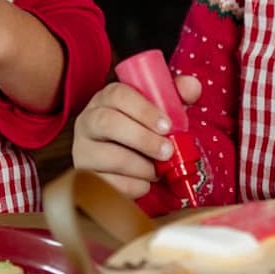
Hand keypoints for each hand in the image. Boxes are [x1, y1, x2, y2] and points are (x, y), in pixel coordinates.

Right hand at [71, 76, 203, 200]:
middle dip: (142, 138)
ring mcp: (82, 150)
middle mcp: (88, 121)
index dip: (143, 109)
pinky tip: (145, 184)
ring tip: (157, 171)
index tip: (167, 126)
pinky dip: (133, 186)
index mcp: (106, 99)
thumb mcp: (160, 111)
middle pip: (107, 122)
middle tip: (167, 151)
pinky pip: (107, 184)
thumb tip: (192, 87)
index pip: (118, 94)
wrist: (126, 166)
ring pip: (107, 156)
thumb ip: (177, 96)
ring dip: (140, 166)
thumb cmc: (144, 132)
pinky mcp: (85, 177)